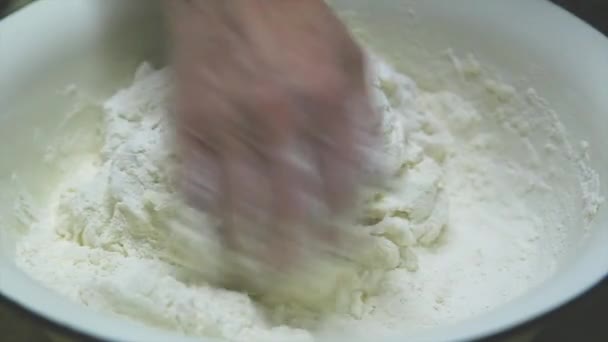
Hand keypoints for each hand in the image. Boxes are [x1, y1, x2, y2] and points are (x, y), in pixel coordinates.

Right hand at [165, 0, 376, 263]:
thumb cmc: (293, 18)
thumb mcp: (349, 54)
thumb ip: (365, 111)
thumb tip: (375, 164)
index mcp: (325, 99)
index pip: (339, 178)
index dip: (343, 218)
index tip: (343, 242)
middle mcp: (278, 116)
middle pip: (291, 199)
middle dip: (299, 243)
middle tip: (301, 273)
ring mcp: (229, 120)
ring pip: (241, 196)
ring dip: (251, 238)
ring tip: (258, 267)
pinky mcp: (190, 118)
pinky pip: (194, 174)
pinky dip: (203, 205)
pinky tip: (213, 223)